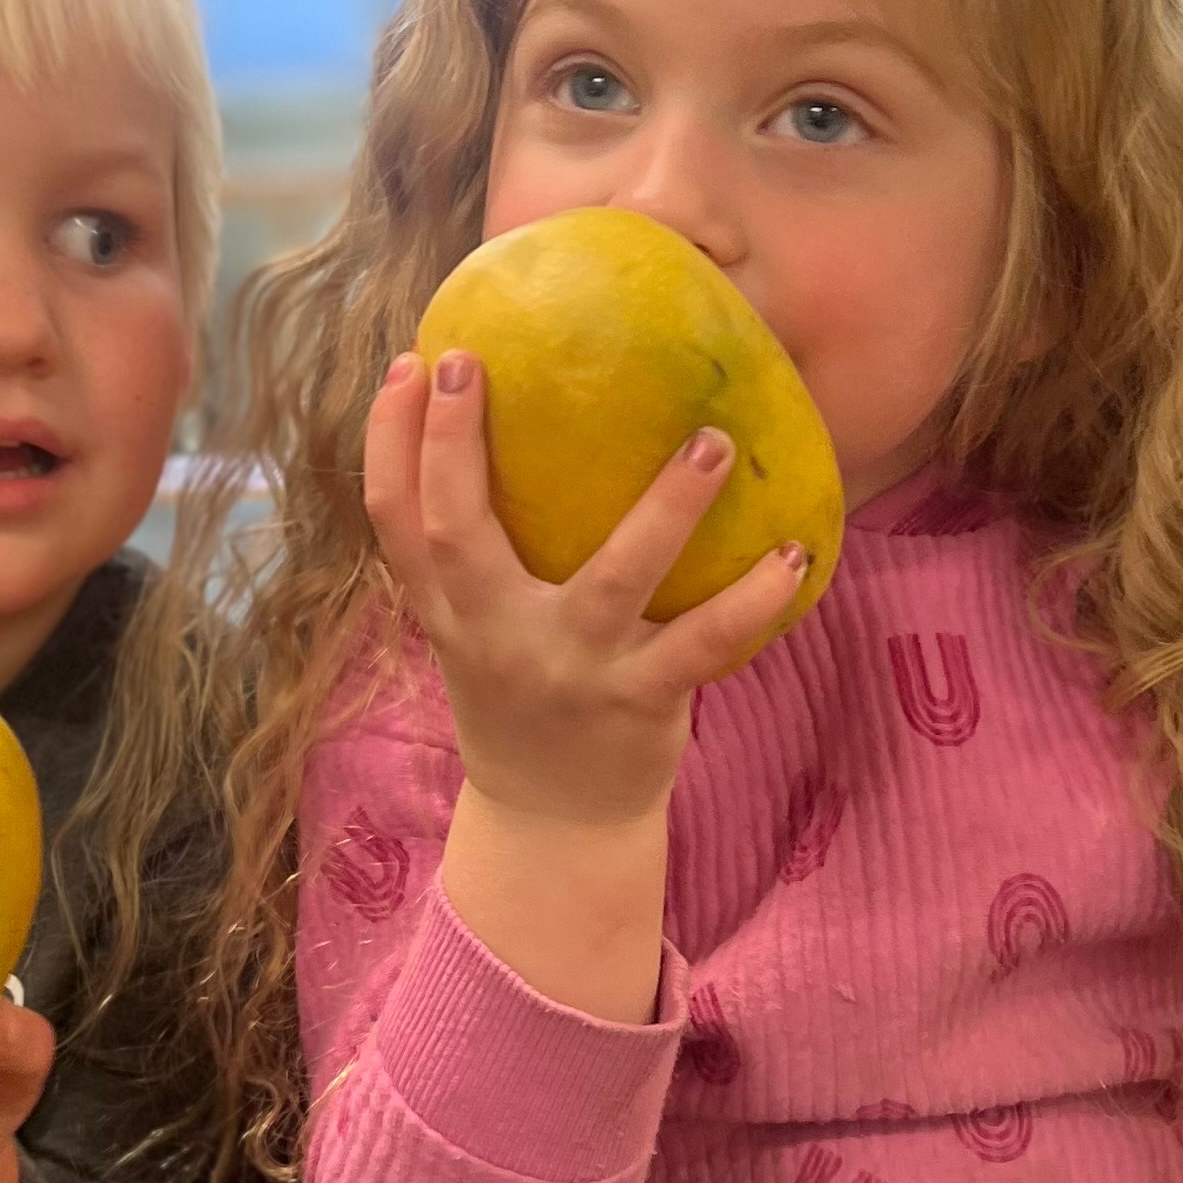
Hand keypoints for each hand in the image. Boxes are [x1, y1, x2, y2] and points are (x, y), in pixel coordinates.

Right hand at [364, 348, 809, 835]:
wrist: (553, 822)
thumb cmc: (523, 693)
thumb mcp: (476, 628)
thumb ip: (481, 550)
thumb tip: (526, 421)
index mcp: (449, 611)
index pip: (394, 520)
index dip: (390, 441)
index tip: (410, 361)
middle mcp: (495, 635)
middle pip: (456, 534)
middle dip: (453, 446)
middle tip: (469, 364)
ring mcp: (569, 668)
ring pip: (610, 579)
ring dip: (665, 508)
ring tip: (712, 441)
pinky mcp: (638, 701)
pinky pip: (702, 644)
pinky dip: (751, 602)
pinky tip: (793, 553)